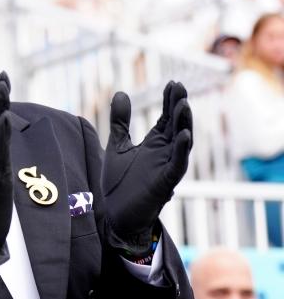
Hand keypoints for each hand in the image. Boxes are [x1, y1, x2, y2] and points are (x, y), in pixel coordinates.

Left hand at [102, 80, 192, 254]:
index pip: (167, 117)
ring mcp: (167, 167)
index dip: (170, 101)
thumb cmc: (118, 184)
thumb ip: (120, 122)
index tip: (172, 82)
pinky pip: (177, 165)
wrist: (114, 216)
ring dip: (184, 124)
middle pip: (176, 125)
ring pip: (181, 143)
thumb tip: (121, 93)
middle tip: (180, 87)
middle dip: (179, 106)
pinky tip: (184, 135)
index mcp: (155, 143)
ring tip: (183, 105)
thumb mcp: (117, 147)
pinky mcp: (165, 184)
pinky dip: (182, 150)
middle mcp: (164, 153)